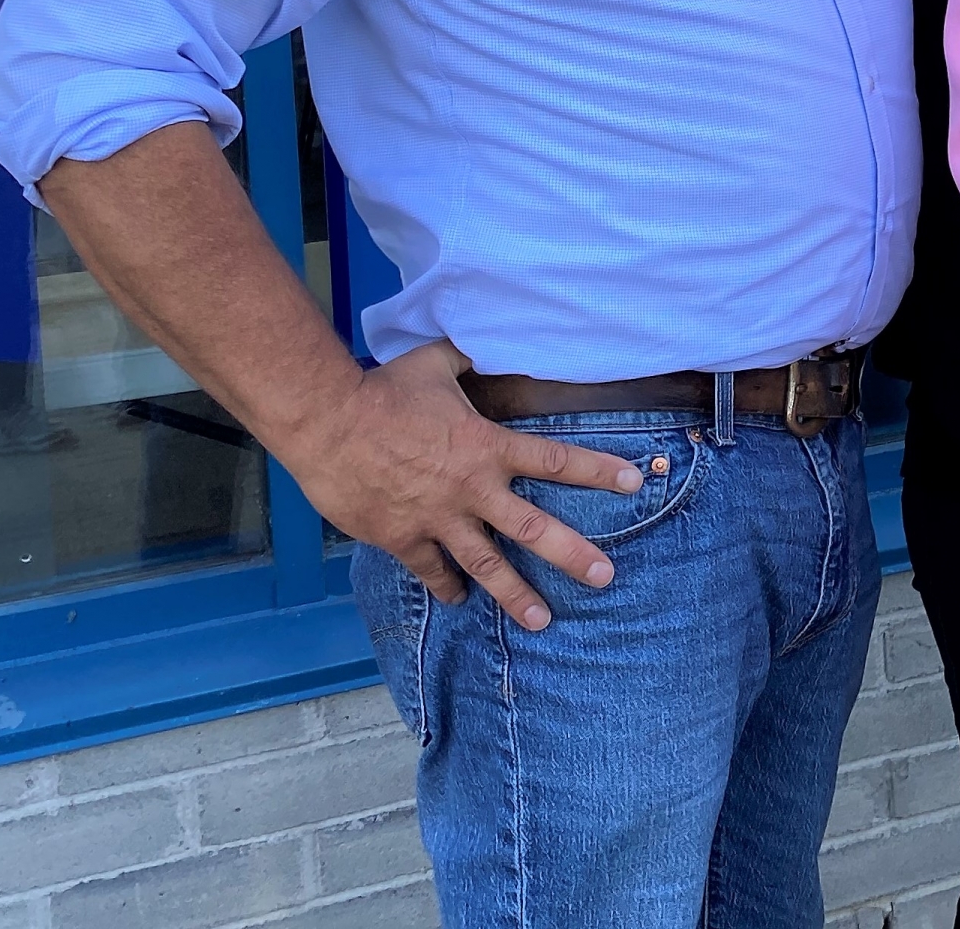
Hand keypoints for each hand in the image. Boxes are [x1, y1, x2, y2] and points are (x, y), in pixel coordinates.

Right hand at [284, 341, 644, 629]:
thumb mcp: (435, 363)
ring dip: (514, 594)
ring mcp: (437, 519)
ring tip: (542, 620)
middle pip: (533, 528)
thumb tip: (485, 338)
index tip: (633, 482)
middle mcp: (472, 489)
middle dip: (572, 554)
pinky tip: (461, 600)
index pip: (555, 460)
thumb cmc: (383, 391)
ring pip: (486, 565)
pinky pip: (431, 569)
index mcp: (487, 447)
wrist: (327, 424)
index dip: (597, 470)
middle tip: (604, 577)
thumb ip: (467, 357)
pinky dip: (447, 586)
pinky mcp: (401, 538)